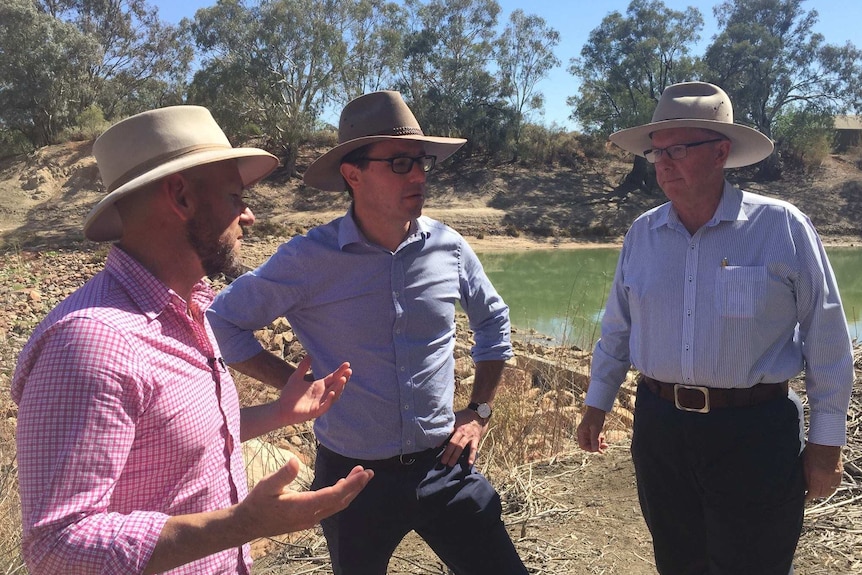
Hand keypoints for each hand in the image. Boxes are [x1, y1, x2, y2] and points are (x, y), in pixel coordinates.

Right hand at [236, 457, 372, 536]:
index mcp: (303, 506)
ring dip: (350, 490)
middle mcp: (311, 515)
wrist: (249, 524)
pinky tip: (342, 484)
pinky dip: (340, 495)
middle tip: (368, 472)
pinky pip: (330, 507)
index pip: (333, 496)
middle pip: (340, 501)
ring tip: (360, 475)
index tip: (363, 474)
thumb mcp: (266, 485)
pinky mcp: (308, 517)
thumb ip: (282, 475)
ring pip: (336, 505)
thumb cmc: (257, 503)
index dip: (350, 485)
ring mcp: (311, 518)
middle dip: (356, 487)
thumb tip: (296, 460)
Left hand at [278, 356, 350, 425]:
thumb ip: (303, 367)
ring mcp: (320, 403)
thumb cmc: (289, 394)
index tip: (347, 364)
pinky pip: (325, 406)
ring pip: (333, 395)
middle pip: (336, 385)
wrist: (281, 408)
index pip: (333, 378)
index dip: (340, 371)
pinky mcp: (316, 411)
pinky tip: (331, 392)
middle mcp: (322, 394)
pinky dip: (329, 400)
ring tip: (343, 379)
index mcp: (320, 386)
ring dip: (338, 388)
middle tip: (349, 371)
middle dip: (343, 378)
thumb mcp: (296, 377)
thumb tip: (309, 355)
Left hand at [440, 409, 486, 466]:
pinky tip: (469, 463)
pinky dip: (471, 456)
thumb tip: (437, 428)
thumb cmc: (465, 415)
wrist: (479, 413)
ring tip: (450, 464)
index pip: (446, 434)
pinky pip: (473, 449)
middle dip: (447, 453)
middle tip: (442, 462)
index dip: (440, 441)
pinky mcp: (476, 439)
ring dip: (455, 456)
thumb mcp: (455, 417)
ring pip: (461, 447)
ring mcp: (469, 436)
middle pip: (453, 443)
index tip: (434, 448)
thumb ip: (449, 424)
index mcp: (455, 426)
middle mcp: (461, 431)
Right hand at [576, 406, 608, 452]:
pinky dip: (599, 440)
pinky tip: (603, 438)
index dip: (590, 449)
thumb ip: (595, 439)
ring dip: (598, 444)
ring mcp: (587, 432)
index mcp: (581, 432)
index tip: (598, 449)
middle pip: (588, 445)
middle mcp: (583, 433)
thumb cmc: (596, 416)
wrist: (598, 407)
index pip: (583, 445)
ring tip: (606, 444)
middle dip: (596, 447)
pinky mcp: (591, 430)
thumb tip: (595, 450)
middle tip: (605, 446)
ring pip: (592, 442)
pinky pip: (594, 438)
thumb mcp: (596, 429)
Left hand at [803, 442, 842, 501]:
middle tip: (810, 495)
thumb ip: (806, 477)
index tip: (804, 498)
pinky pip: (836, 485)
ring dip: (824, 493)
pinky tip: (826, 485)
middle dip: (815, 496)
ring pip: (830, 491)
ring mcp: (835, 476)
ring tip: (817, 491)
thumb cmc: (812, 450)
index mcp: (817, 476)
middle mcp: (827, 478)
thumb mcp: (804, 465)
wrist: (826, 441)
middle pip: (822, 494)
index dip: (808, 497)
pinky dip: (831, 487)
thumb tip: (805, 487)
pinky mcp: (840, 472)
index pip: (814, 493)